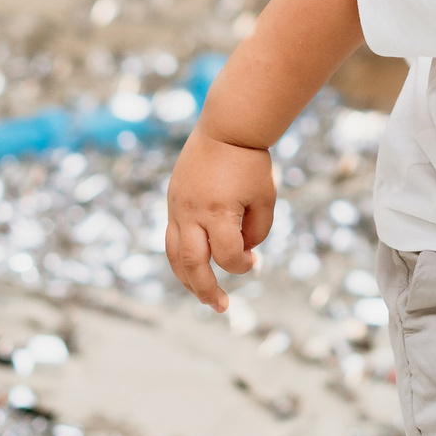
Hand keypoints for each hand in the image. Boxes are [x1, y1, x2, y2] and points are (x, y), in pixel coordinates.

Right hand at [164, 128, 274, 310]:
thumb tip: (242, 253)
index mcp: (218, 211)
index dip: (242, 265)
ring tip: (203, 296)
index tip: (254, 263)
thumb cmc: (251, 163)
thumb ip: (257, 230)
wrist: (226, 128)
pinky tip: (192, 270)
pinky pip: (171, 238)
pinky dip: (181, 258)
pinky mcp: (173, 202)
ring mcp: (177, 208)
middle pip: (193, 263)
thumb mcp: (264, 197)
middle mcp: (192, 213)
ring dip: (187, 280)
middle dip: (206, 290)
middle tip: (221, 307)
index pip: (228, 255)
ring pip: (174, 255)